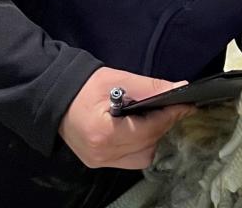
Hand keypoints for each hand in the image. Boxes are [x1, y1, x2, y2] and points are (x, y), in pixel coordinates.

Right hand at [59, 66, 192, 168]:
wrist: (55, 97)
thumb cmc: (84, 86)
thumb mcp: (118, 80)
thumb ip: (150, 87)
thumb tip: (180, 88)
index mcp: (104, 133)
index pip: (149, 129)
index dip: (171, 115)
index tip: (187, 104)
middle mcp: (102, 153)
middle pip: (148, 144)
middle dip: (164, 125)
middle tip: (173, 107)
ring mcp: (99, 161)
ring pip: (142, 156)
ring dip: (154, 137)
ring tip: (154, 117)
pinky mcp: (98, 162)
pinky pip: (130, 159)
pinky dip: (141, 145)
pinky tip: (141, 129)